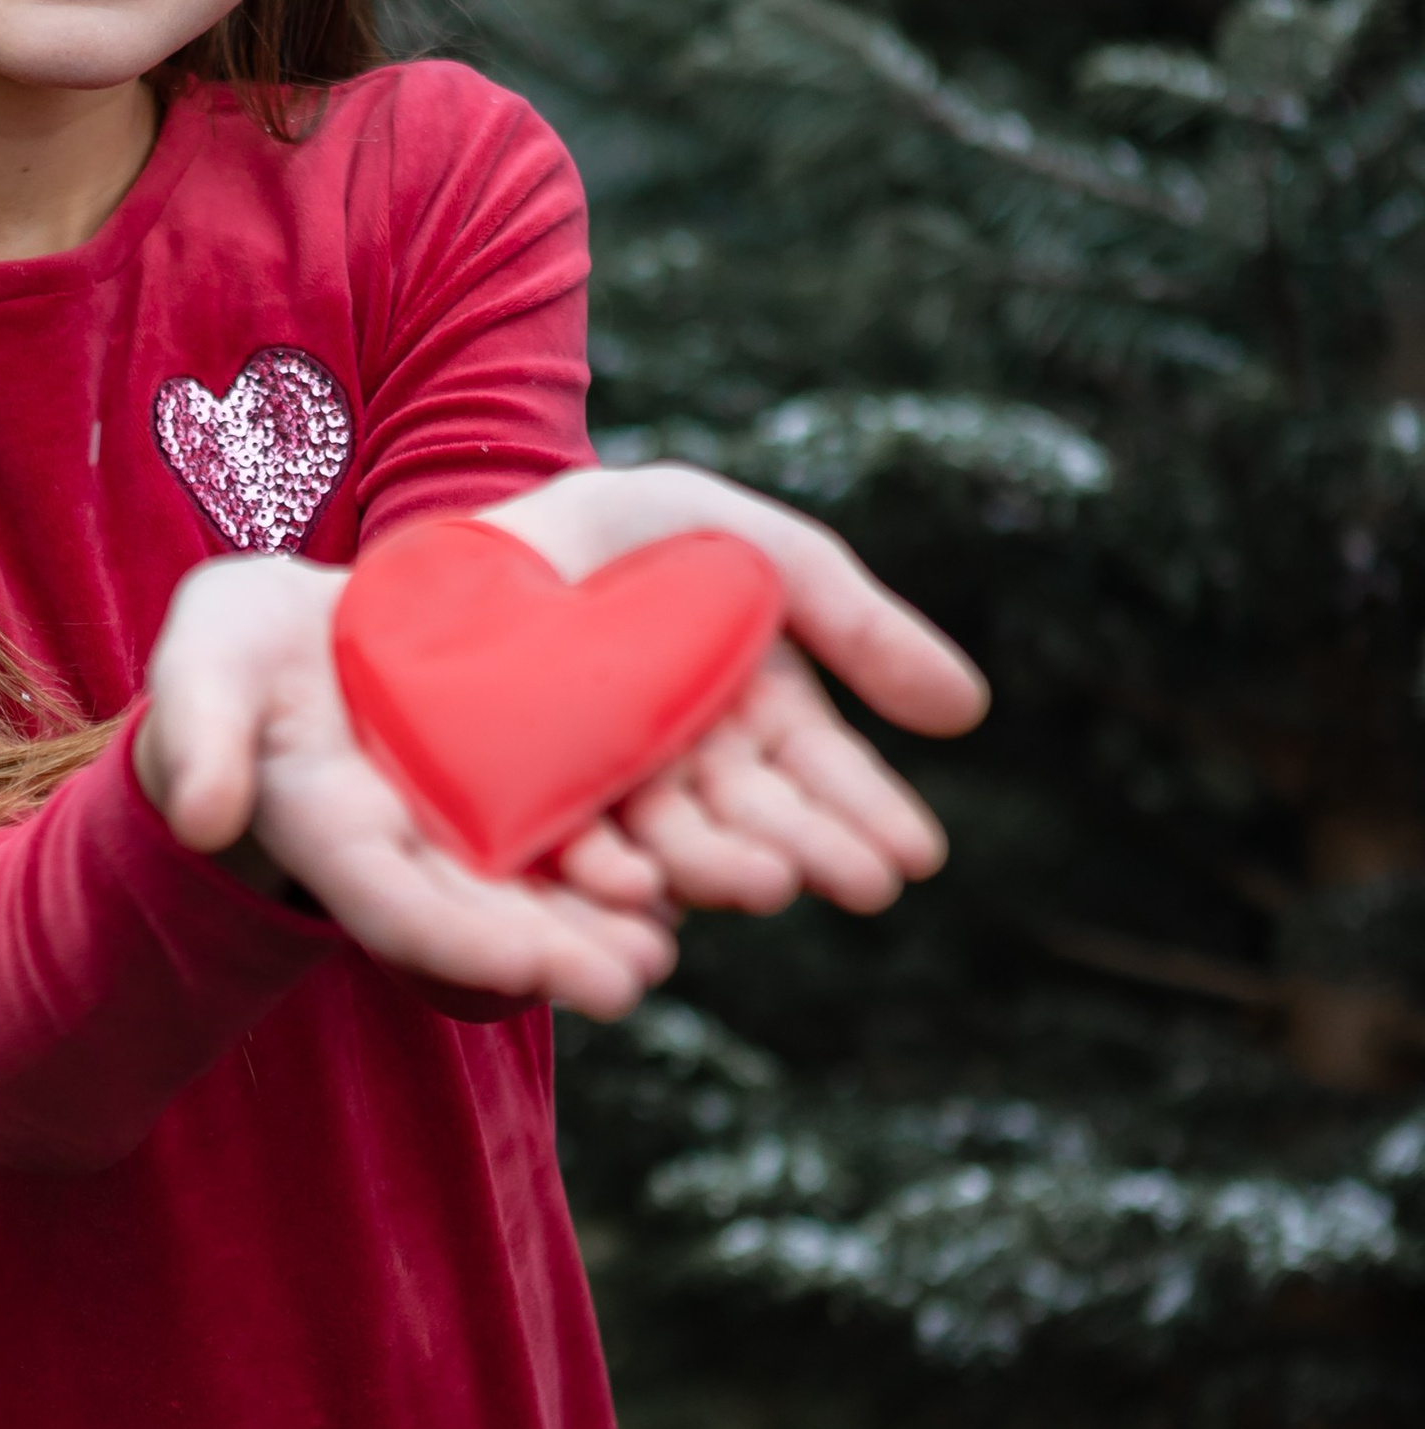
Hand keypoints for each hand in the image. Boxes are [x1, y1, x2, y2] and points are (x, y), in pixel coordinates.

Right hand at [136, 555, 681, 1018]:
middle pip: (480, 916)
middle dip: (552, 953)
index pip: (390, 902)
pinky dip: (614, 869)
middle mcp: (400, 849)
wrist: (290, 644)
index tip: (526, 968)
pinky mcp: (499, 800)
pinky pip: (563, 843)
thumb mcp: (206, 656)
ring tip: (663, 949)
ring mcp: (453, 833)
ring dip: (596, 927)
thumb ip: (200, 726)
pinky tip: (677, 883)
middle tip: (632, 981)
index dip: (457, 938)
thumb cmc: (238, 651)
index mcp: (326, 826)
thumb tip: (200, 815)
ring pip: (532, 894)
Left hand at [482, 461, 985, 914]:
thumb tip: (969, 714)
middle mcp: (685, 773)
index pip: (819, 775)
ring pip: (667, 846)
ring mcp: (604, 802)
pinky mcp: (521, 824)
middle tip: (862, 881)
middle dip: (809, 849)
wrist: (460, 542)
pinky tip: (639, 894)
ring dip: (719, 871)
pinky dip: (604, 878)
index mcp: (748, 717)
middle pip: (753, 820)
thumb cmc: (620, 534)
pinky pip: (564, 857)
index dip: (867, 814)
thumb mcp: (745, 545)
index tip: (916, 854)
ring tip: (766, 884)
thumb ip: (852, 620)